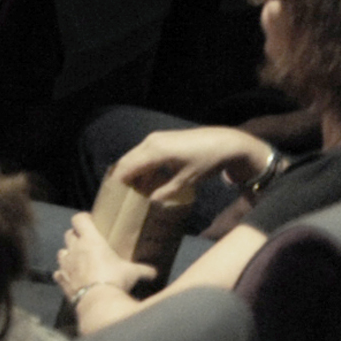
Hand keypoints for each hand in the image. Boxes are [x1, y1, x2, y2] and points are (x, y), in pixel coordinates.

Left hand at [56, 210, 153, 301]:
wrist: (98, 301)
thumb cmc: (115, 279)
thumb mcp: (132, 272)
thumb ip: (143, 270)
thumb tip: (154, 273)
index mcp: (91, 240)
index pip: (79, 219)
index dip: (83, 219)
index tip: (90, 221)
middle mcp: (74, 248)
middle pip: (68, 234)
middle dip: (76, 236)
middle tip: (86, 242)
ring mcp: (65, 264)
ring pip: (61, 252)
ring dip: (68, 254)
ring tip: (78, 260)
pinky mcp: (61, 279)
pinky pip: (58, 273)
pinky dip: (63, 274)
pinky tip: (71, 278)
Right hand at [115, 125, 271, 194]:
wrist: (226, 143)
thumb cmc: (206, 161)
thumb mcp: (187, 180)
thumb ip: (166, 191)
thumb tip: (151, 201)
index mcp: (154, 151)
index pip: (127, 167)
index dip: (118, 182)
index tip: (114, 196)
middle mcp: (150, 142)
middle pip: (127, 160)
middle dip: (122, 177)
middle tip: (120, 195)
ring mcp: (156, 139)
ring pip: (136, 156)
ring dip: (133, 172)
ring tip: (134, 190)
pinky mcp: (163, 139)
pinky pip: (145, 153)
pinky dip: (143, 166)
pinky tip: (148, 179)